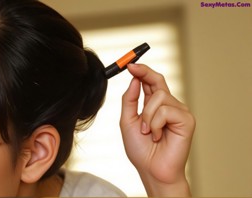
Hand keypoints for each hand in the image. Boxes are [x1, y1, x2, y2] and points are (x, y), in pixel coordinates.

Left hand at [120, 63, 194, 196]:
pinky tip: (157, 136)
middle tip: (132, 67)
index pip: (151, 83)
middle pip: (158, 80)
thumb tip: (134, 80)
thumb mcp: (128, 122)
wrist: (152, 169)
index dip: (142, 71)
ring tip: (147, 132)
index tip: (130, 64)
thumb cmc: (141, 149)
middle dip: (145, 73)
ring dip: (147, 116)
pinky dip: (155, 124)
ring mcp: (178, 111)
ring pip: (159, 96)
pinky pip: (165, 110)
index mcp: (155, 106)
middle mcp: (168, 106)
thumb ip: (130, 101)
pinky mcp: (186, 119)